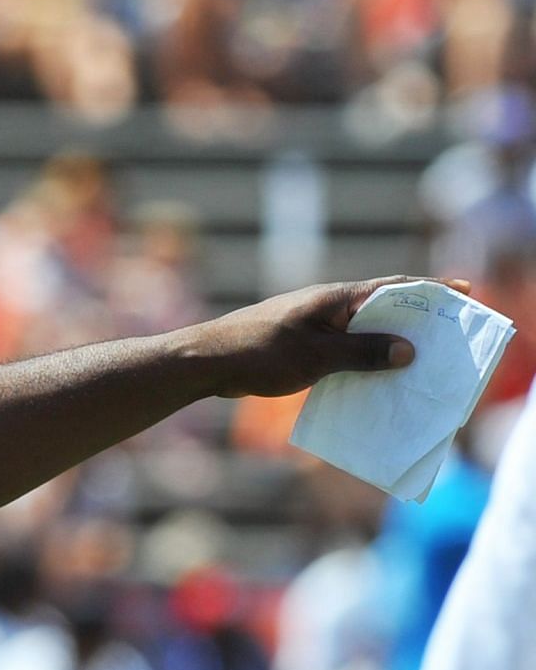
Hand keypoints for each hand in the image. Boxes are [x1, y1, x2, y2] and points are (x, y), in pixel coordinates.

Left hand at [181, 276, 468, 399]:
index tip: (464, 292)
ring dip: (386, 344)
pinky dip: (360, 360)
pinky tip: (373, 381)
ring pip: (360, 332)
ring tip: (419, 363)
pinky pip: (340, 349)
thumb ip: (363, 353)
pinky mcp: (298, 345)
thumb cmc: (258, 354)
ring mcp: (310, 325)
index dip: (430, 290)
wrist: (205, 362)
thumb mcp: (317, 358)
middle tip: (448, 337)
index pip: (393, 288)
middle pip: (380, 310)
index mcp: (334, 299)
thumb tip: (408, 349)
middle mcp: (325, 306)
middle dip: (414, 321)